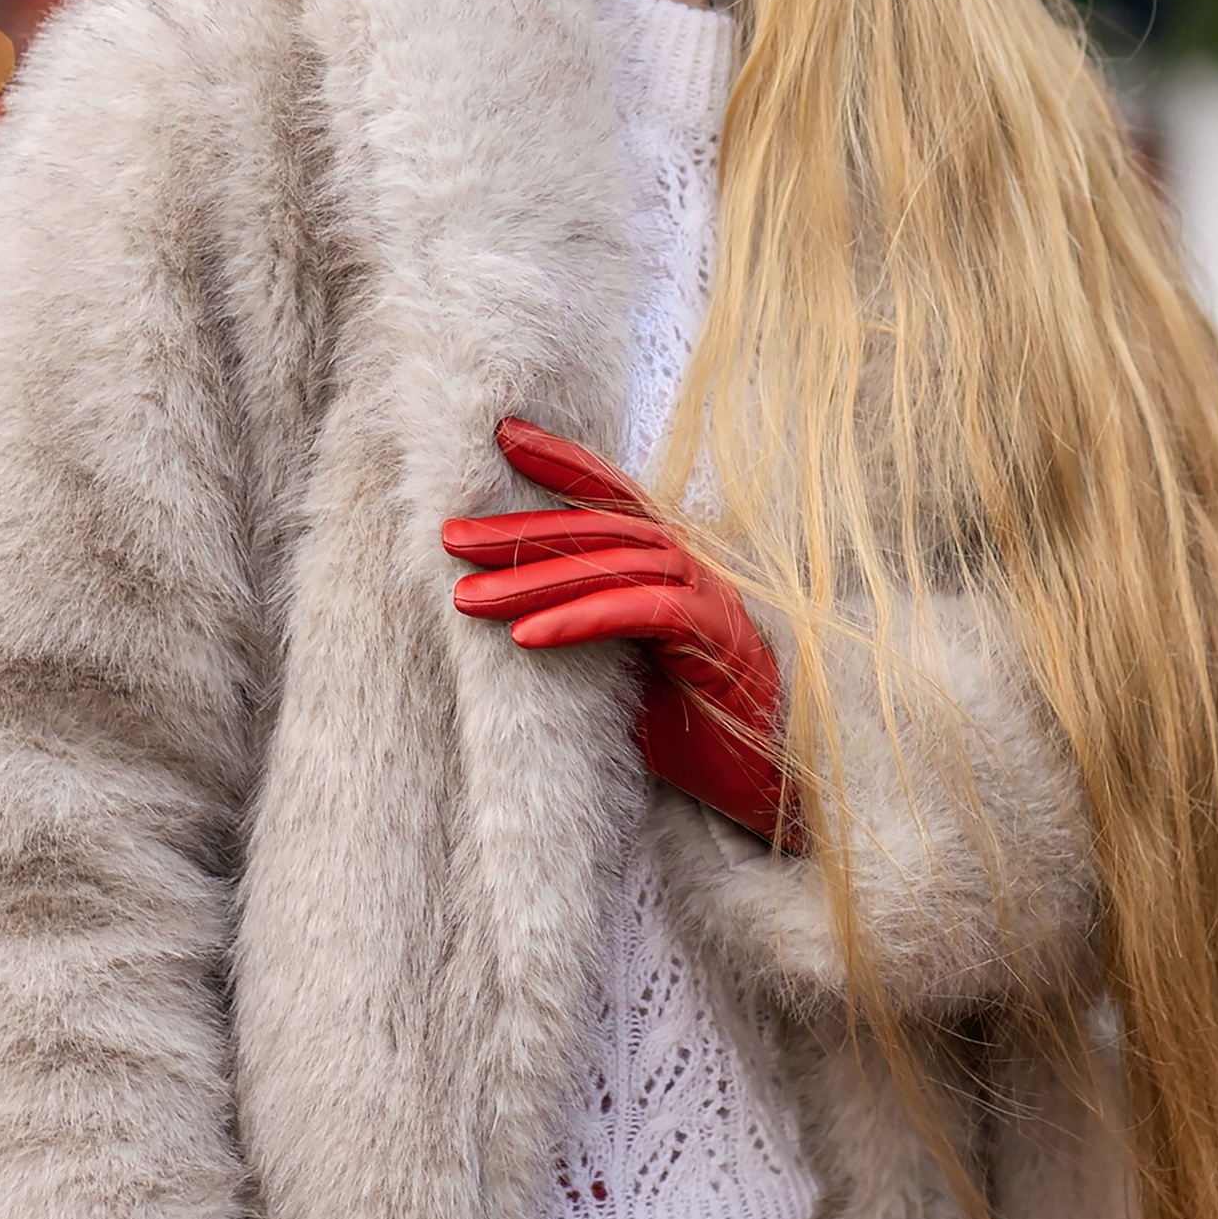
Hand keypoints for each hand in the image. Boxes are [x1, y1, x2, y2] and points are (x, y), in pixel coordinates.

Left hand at [444, 418, 802, 849]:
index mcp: (669, 567)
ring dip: (533, 582)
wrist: (768, 782)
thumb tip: (510, 617)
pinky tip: (526, 637)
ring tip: (467, 597)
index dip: (561, 462)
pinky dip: (580, 619)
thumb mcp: (625, 676)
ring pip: (611, 567)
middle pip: (597, 529)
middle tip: (449, 537)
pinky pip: (640, 613)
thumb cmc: (695, 730)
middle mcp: (690, 568)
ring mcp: (708, 596)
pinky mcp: (715, 635)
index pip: (611, 501)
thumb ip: (588, 634)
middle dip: (518, 530)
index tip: (502, 436)